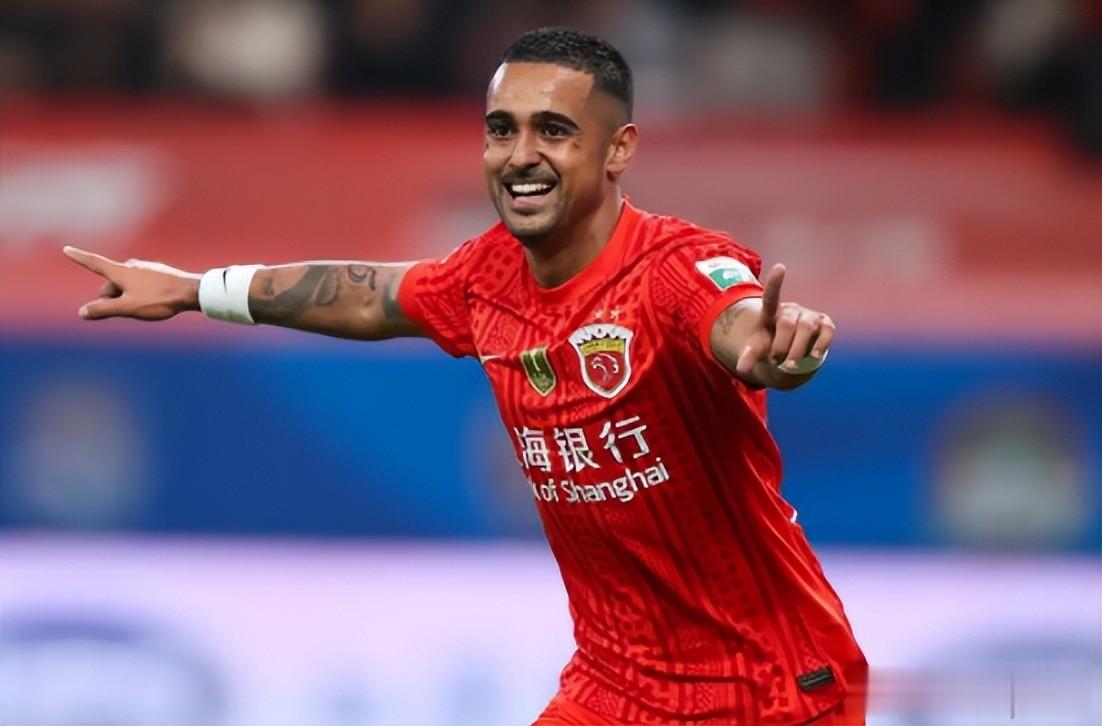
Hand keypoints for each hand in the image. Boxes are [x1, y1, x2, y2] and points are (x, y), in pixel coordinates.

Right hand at [63, 246, 200, 320]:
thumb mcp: (128, 308)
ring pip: (127, 285)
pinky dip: (140, 295)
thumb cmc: (159, 299)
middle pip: (111, 283)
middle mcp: (132, 265)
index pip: (94, 263)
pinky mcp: (159, 273)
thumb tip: (83, 312)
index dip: (79, 257)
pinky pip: (141, 285)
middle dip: (111, 299)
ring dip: (127, 298)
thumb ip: (104, 310)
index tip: (67, 249)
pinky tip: (155, 302)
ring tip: (145, 308)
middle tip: (127, 312)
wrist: (192, 292)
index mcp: (121, 271)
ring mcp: (146, 268)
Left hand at [735, 263, 834, 377]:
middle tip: (776, 361)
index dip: (775, 283)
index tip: (780, 267)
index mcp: (772, 312)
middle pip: (786, 323)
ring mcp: (809, 316)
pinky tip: (814, 355)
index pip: (772, 296)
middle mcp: (791, 310)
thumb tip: (741, 369)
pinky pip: (827, 331)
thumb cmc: (771, 344)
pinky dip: (821, 344)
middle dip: (780, 345)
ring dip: (798, 349)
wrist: (791, 350)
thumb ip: (749, 355)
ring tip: (790, 365)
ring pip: (806, 328)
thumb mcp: (758, 348)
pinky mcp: (825, 325)